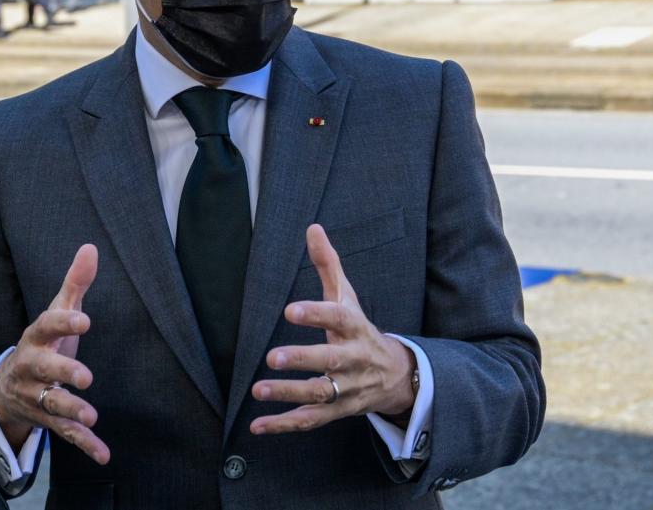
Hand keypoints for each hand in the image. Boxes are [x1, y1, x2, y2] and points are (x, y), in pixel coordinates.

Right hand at [0, 244, 109, 464]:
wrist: (7, 389)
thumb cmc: (44, 344)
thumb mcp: (55, 314)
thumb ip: (74, 284)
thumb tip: (91, 247)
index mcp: (36, 338)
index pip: (46, 326)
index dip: (64, 323)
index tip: (84, 320)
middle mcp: (32, 369)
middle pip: (44, 370)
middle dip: (62, 374)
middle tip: (86, 377)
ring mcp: (37, 397)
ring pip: (52, 405)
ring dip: (71, 411)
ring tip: (91, 416)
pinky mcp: (48, 420)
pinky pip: (65, 434)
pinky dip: (84, 445)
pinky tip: (104, 454)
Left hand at [250, 225, 416, 435]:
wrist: (394, 375)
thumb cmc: (358, 329)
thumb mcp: (346, 296)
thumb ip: (327, 264)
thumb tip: (312, 227)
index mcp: (354, 327)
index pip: (339, 318)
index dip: (316, 314)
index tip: (290, 310)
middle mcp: (353, 360)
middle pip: (330, 361)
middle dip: (302, 360)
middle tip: (272, 358)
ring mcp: (346, 388)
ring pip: (319, 394)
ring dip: (288, 393)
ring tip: (257, 390)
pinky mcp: (336, 411)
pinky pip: (310, 420)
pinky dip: (284, 425)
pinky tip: (257, 425)